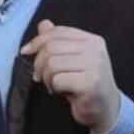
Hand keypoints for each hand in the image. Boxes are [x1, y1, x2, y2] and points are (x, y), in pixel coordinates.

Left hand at [20, 19, 120, 133]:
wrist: (106, 109)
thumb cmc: (87, 85)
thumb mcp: (73, 60)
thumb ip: (59, 41)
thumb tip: (43, 24)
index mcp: (92, 40)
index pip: (58, 32)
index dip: (37, 41)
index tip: (26, 52)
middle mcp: (95, 50)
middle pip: (51, 47)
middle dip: (39, 64)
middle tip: (42, 77)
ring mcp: (95, 66)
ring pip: (52, 64)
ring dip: (47, 78)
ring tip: (54, 86)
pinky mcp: (90, 83)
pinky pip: (58, 80)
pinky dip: (54, 88)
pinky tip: (62, 92)